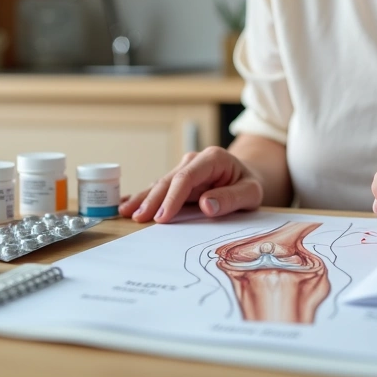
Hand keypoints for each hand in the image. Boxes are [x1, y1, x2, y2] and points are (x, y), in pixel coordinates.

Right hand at [120, 147, 263, 223]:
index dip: (172, 197)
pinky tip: (126, 203)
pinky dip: (144, 197)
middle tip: (138, 218)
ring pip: (160, 184)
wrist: (247, 177)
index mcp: (212, 158)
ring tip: (125, 211)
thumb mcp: (251, 192)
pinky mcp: (178, 181)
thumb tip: (206, 205)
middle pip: (168, 180)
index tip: (162, 217)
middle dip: (152, 199)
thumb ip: (231, 198)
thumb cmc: (249, 184)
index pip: (186, 177)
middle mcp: (194, 161)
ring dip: (143, 198)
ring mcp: (184, 169)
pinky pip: (160, 189)